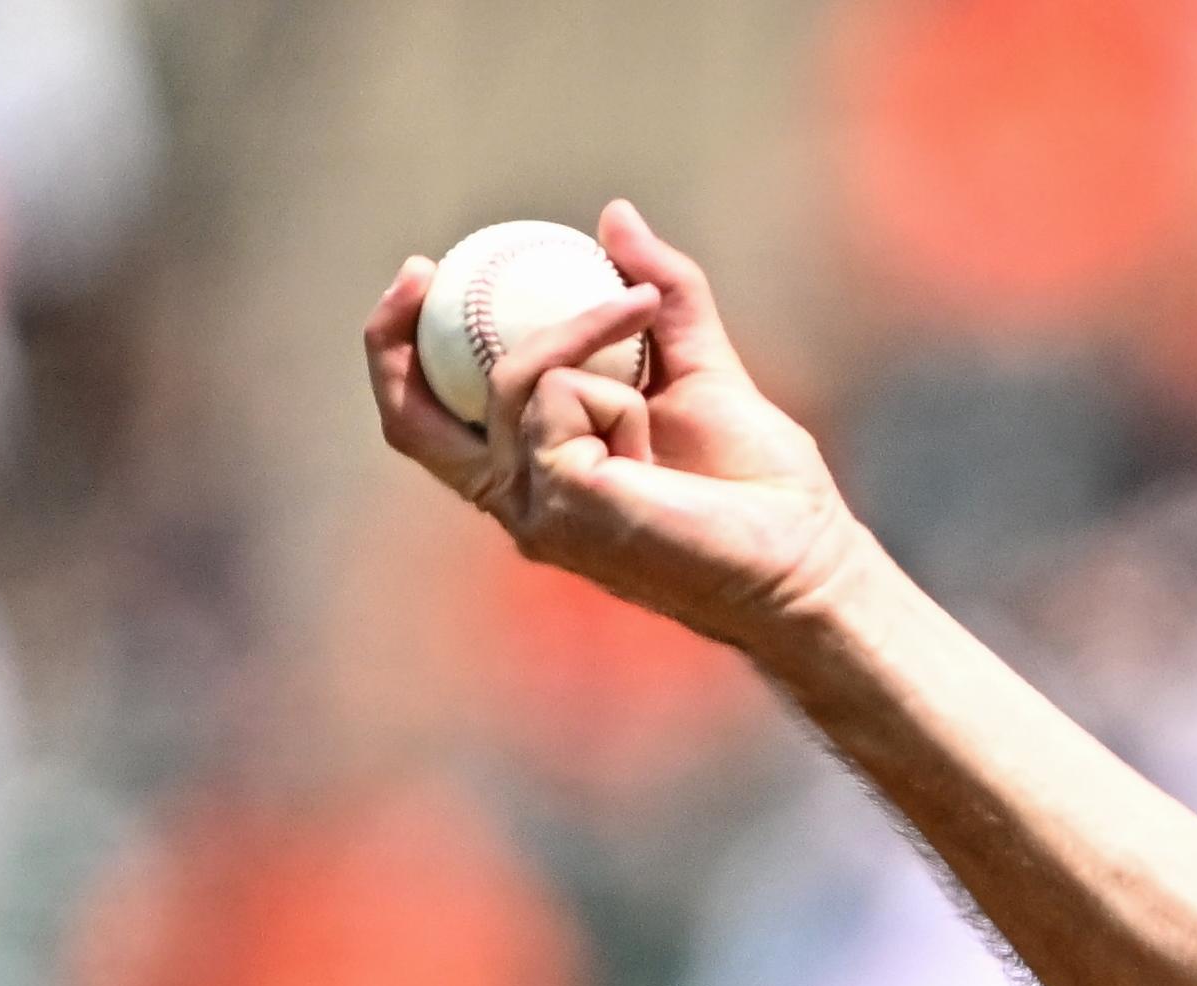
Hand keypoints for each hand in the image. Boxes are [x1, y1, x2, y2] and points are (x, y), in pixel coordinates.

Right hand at [363, 199, 871, 656]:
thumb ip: (663, 297)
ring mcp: (536, 512)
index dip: (398, 350)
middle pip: (410, 422)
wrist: (806, 556)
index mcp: (534, 477)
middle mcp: (519, 504)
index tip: (425, 272)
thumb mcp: (701, 369)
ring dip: (585, 331)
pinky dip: (615, 382)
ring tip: (645, 314)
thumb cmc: (760, 486)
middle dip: (390, 337)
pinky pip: (562, 394)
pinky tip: (658, 414)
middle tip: (425, 267)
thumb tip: (613, 217)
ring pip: (515, 381)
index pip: (428, 421)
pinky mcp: (563, 504)